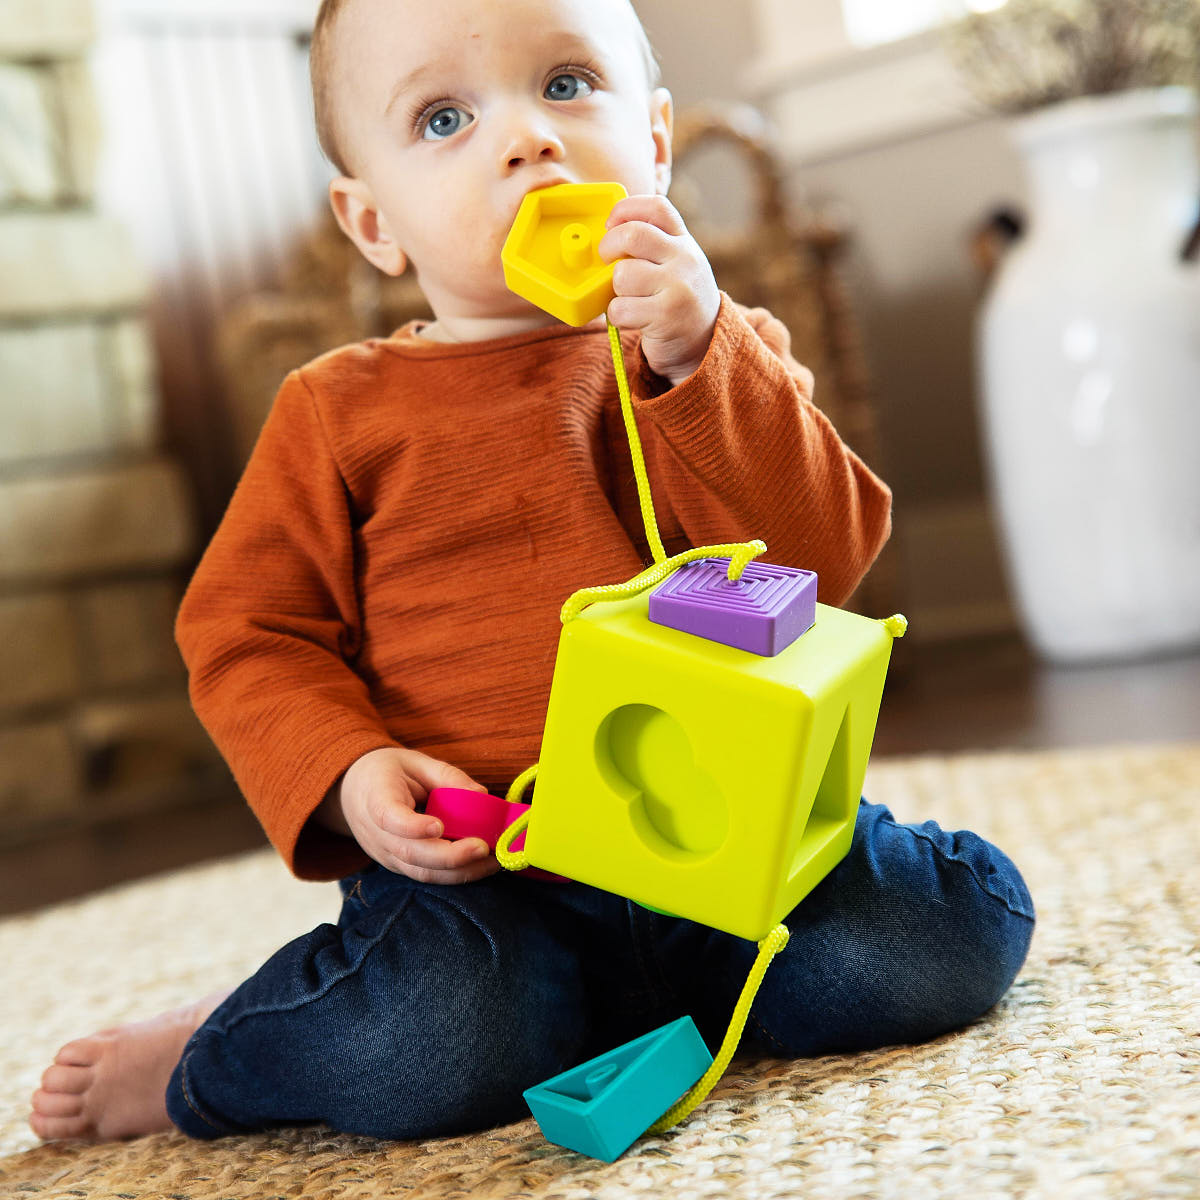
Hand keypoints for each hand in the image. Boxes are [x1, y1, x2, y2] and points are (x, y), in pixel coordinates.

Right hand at [331, 746, 499, 883]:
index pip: (389, 818)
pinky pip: (425, 875)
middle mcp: (376, 834)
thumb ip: (447, 775)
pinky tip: (481, 866)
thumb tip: (482, 794)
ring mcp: (385, 854)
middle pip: (410, 853)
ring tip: (494, 861)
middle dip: (450, 856)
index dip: (413, 826)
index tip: (439, 826)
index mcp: (375, 799)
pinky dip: (455, 874)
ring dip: (460, 871)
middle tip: (484, 847)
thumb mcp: (415, 761)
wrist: (352, 791)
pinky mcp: (397, 866)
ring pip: (421, 872)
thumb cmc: (387, 772)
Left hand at [599, 194, 719, 386]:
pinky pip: (620, 308)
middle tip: (607, 262)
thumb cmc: (677, 301)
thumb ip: (652, 245)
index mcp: (684, 242)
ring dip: (615, 290)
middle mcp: (685, 259)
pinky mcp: (666, 316)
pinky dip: (617, 316)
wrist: (704, 344)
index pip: (656, 208)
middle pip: (632, 235)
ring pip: (623, 275)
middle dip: (608, 247)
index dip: (626, 209)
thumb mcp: (676, 265)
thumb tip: (608, 231)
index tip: (611, 225)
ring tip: (629, 299)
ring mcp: (677, 287)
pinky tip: (632, 319)